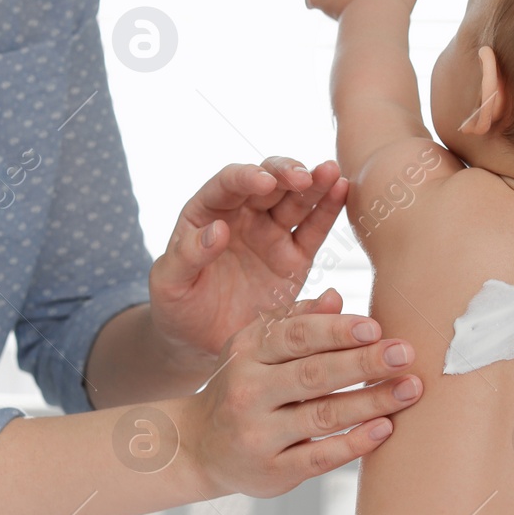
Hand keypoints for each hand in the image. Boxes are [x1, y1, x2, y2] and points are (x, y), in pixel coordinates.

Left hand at [149, 158, 348, 365]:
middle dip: (286, 173)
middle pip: (269, 181)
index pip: (228, 184)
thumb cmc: (177, 306)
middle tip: (303, 177)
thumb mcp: (169, 283)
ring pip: (296, 199)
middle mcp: (243, 214)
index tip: (263, 182)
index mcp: (207, 211)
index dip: (246, 177)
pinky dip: (329, 209)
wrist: (202, 341)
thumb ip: (187, 254)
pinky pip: (314, 229)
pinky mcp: (295, 257)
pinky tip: (343, 191)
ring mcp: (271, 233)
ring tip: (332, 173)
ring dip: (315, 182)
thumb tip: (217, 229)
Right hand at [185, 290, 422, 497]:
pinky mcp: (272, 471)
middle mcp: (248, 392)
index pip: (296, 336)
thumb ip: (296, 321)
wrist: (200, 447)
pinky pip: (320, 457)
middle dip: (364, 362)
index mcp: (247, 352)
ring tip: (409, 389)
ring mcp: (258, 435)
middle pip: (314, 374)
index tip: (376, 327)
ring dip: (371, 402)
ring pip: (322, 415)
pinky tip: (385, 429)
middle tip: (405, 354)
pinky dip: (355, 443)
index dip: (337, 331)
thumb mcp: (256, 348)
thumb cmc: (244, 386)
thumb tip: (337, 297)